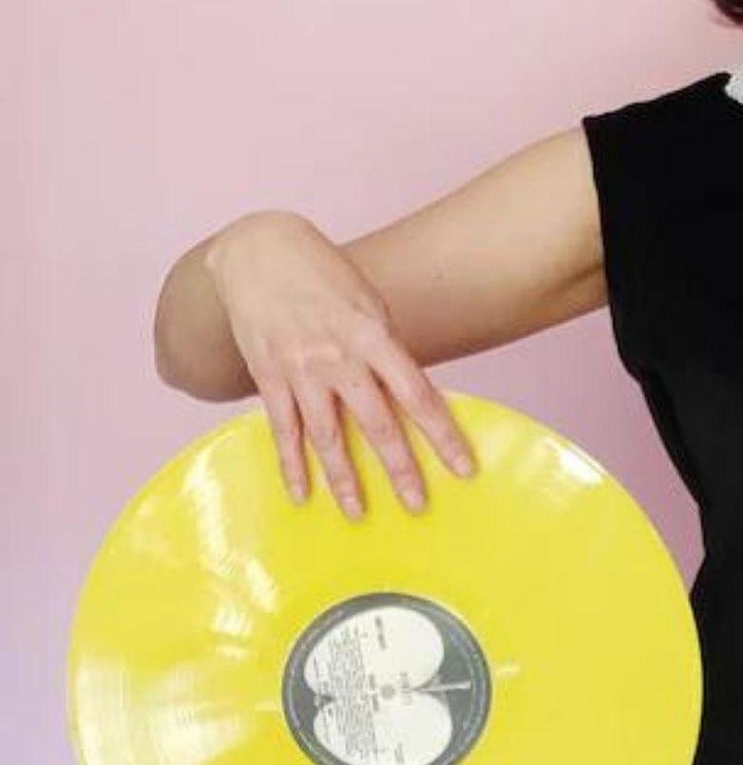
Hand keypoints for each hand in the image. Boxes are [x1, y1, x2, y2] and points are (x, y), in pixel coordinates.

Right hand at [204, 212, 477, 518]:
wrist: (257, 251)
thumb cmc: (325, 276)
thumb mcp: (369, 303)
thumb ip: (388, 349)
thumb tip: (410, 393)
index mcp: (374, 336)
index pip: (418, 394)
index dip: (442, 434)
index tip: (463, 467)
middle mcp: (339, 357)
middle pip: (376, 423)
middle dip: (399, 468)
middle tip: (417, 505)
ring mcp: (301, 370)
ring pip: (327, 435)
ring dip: (344, 478)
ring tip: (357, 513)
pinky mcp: (268, 377)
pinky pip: (283, 429)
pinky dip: (291, 464)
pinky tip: (301, 494)